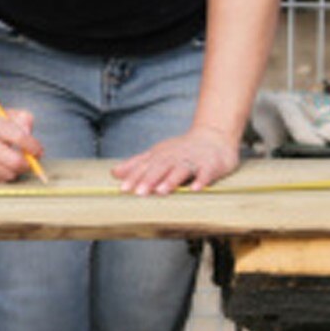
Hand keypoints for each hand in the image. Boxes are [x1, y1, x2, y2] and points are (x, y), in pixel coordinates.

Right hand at [0, 110, 43, 182]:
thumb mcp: (10, 116)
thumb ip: (24, 120)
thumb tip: (28, 135)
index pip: (19, 137)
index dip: (33, 146)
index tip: (38, 151)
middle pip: (14, 161)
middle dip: (28, 164)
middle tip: (31, 163)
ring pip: (7, 174)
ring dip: (15, 171)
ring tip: (12, 161)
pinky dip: (3, 176)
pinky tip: (0, 166)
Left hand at [111, 124, 238, 195]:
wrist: (214, 137)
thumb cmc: (182, 151)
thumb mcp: (158, 154)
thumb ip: (137, 164)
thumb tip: (114, 173)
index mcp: (162, 155)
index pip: (146, 166)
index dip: (134, 177)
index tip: (123, 189)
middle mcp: (176, 156)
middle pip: (161, 167)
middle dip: (150, 179)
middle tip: (139, 192)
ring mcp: (193, 160)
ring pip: (181, 170)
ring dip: (171, 180)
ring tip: (161, 191)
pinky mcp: (211, 165)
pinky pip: (206, 173)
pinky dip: (201, 181)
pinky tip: (195, 189)